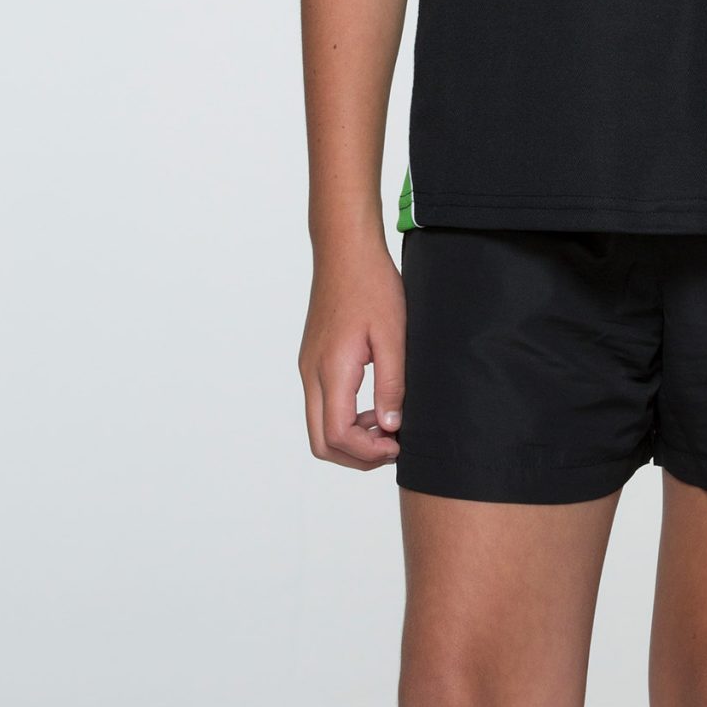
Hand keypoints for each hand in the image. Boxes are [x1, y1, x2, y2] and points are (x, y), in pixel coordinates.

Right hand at [298, 241, 405, 470]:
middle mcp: (312, 373)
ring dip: (351, 437)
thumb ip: (392, 385)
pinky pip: (322, 404)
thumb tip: (391, 427)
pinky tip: (375, 404)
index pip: (338, 435)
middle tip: (392, 447)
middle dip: (356, 456)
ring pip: (319, 426)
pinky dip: (345, 418)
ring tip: (387, 425)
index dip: (367, 452)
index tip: (397, 445)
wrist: (345, 251)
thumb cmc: (371, 285)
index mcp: (332, 370)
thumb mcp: (393, 336)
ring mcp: (309, 367)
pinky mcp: (313, 360)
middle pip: (321, 442)